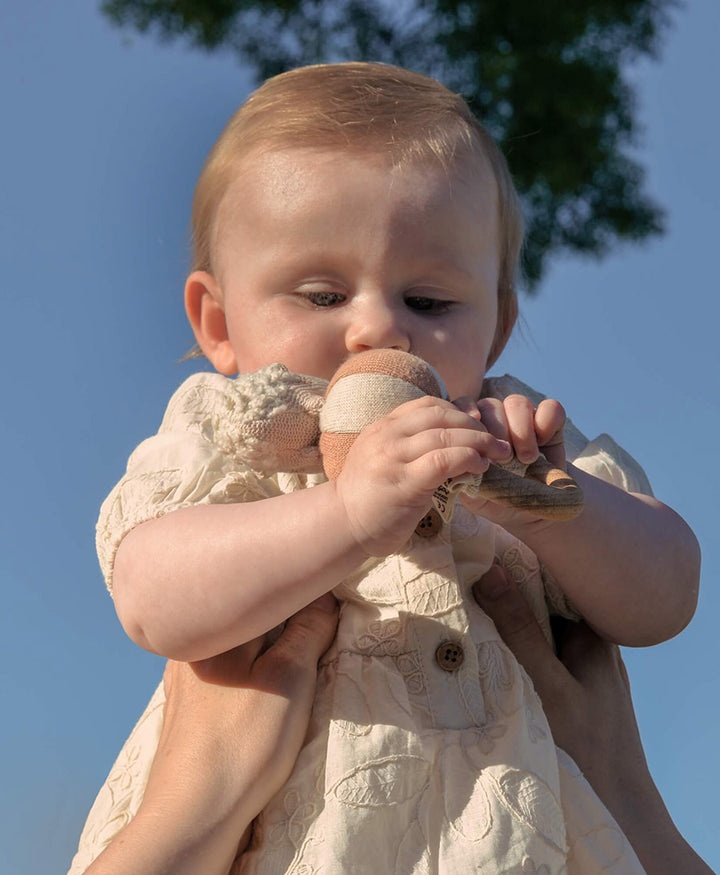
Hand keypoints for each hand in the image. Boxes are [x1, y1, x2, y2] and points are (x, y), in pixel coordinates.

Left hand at [86, 593, 338, 874]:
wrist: (193, 814)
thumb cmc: (242, 742)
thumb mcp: (289, 678)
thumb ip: (308, 630)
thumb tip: (326, 598)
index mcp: (210, 630)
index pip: (264, 593)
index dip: (302, 597)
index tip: (328, 610)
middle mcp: (191, 647)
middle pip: (251, 619)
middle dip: (286, 624)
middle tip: (319, 638)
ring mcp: (185, 679)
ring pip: (239, 648)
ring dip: (269, 651)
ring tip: (296, 668)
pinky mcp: (188, 708)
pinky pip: (227, 674)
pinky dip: (251, 675)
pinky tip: (264, 696)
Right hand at [334, 395, 512, 554]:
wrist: (342, 525)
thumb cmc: (369, 496)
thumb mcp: (383, 458)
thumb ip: (409, 445)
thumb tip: (452, 438)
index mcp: (382, 427)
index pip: (427, 405)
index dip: (458, 411)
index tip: (478, 426)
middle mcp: (386, 436)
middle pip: (440, 415)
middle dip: (475, 425)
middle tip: (496, 441)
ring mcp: (393, 458)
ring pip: (445, 436)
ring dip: (478, 442)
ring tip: (496, 454)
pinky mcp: (404, 483)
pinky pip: (443, 461)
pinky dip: (468, 459)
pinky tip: (479, 468)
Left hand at [456, 394, 566, 526]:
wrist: (533, 515)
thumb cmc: (498, 501)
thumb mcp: (475, 494)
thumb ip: (462, 474)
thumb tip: (456, 458)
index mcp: (472, 432)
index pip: (462, 407)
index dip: (465, 411)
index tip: (471, 430)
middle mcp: (496, 421)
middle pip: (491, 405)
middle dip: (496, 430)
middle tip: (503, 460)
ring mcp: (524, 420)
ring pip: (517, 402)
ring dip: (520, 430)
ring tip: (525, 459)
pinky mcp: (551, 424)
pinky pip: (551, 408)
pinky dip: (547, 421)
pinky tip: (543, 442)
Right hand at [472, 566, 712, 874]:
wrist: (615, 813)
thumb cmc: (587, 748)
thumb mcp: (547, 685)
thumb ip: (519, 631)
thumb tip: (488, 571)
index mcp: (592, 631)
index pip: (549, 578)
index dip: (512, 562)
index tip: (472, 549)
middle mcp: (587, 643)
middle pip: (537, 604)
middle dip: (499, 594)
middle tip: (454, 579)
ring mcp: (576, 668)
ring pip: (530, 631)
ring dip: (499, 625)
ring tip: (456, 608)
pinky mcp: (563, 690)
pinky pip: (530, 656)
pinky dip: (505, 652)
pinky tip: (476, 651)